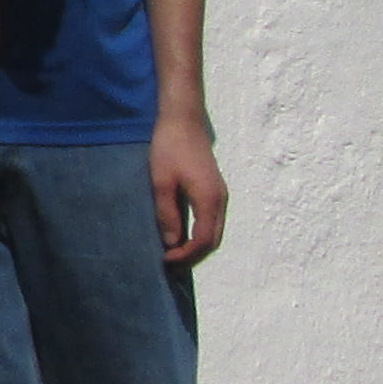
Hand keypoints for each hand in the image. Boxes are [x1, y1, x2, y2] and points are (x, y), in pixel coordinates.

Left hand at [151, 112, 228, 266]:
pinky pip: (212, 221)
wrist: (184, 119)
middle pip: (213, 240)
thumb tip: (172, 243)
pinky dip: (200, 233)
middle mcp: (220, 200)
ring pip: (214, 231)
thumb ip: (167, 214)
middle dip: (193, 256)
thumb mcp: (162, 182)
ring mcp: (220, 195)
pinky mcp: (214, 189)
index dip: (185, 255)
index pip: (203, 241)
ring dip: (197, 246)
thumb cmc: (170, 148)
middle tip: (169, 263)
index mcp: (209, 200)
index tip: (165, 260)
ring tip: (174, 252)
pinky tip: (182, 234)